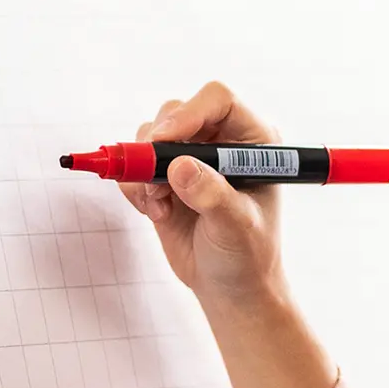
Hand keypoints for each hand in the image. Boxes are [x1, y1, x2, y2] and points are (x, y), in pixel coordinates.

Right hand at [121, 81, 282, 304]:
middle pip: (176, 112)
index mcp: (254, 141)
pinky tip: (155, 212)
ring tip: (160, 206)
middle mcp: (222, 141)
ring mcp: (190, 157)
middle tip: (153, 182)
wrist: (231, 286)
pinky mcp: (164, 177)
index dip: (188, 114)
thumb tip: (180, 166)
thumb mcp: (237, 227)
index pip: (218, 101)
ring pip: (149, 135)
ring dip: (143, 169)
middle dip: (156, 144)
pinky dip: (134, 186)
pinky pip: (134, 164)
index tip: (163, 141)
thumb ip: (212, 195)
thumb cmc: (248, 254)